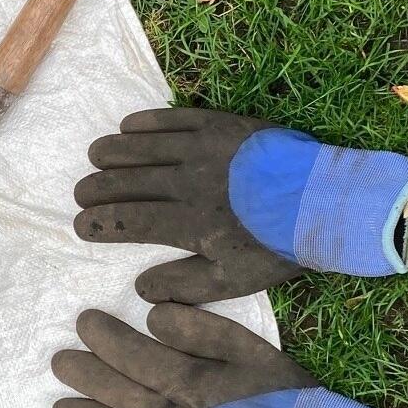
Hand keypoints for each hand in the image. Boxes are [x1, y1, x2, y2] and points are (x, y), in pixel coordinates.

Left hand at [52, 304, 407, 407]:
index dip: (109, 340)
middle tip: (58, 361)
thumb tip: (153, 316)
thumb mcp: (252, 350)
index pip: (142, 359)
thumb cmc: (285, 394)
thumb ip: (204, 331)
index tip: (84, 321)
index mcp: (200, 383)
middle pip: (126, 395)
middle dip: (89, 376)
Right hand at [75, 108, 407, 302]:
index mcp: (187, 221)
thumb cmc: (278, 247)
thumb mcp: (234, 280)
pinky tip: (128, 124)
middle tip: (80, 192)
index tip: (80, 225)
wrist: (327, 202)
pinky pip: (173, 118)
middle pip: (128, 181)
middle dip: (97, 187)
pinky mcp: (220, 124)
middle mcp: (187, 181)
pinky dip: (146, 121)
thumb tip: (140, 288)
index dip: (99, 222)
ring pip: (143, 146)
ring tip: (94, 157)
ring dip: (113, 152)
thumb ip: (184, 286)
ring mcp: (202, 148)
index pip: (129, 220)